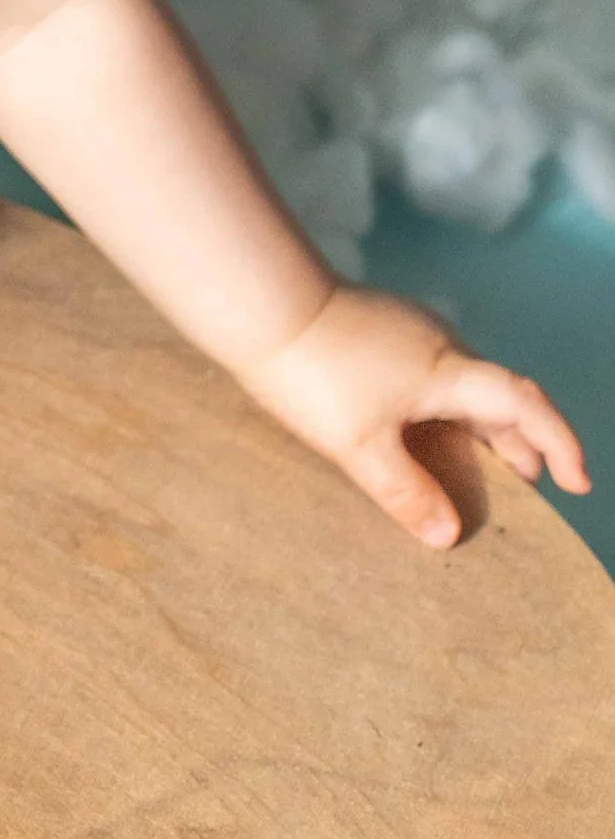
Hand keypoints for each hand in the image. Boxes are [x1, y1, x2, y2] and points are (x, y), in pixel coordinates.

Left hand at [235, 283, 590, 546]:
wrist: (260, 302)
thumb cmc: (312, 373)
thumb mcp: (358, 444)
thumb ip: (405, 491)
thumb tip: (449, 536)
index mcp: (448, 370)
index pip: (526, 404)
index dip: (560, 443)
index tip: (579, 483)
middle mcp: (440, 345)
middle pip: (499, 397)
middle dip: (522, 444)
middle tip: (531, 489)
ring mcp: (409, 332)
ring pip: (464, 385)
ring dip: (481, 427)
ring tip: (481, 469)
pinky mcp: (381, 330)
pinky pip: (434, 375)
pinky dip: (447, 410)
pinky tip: (422, 433)